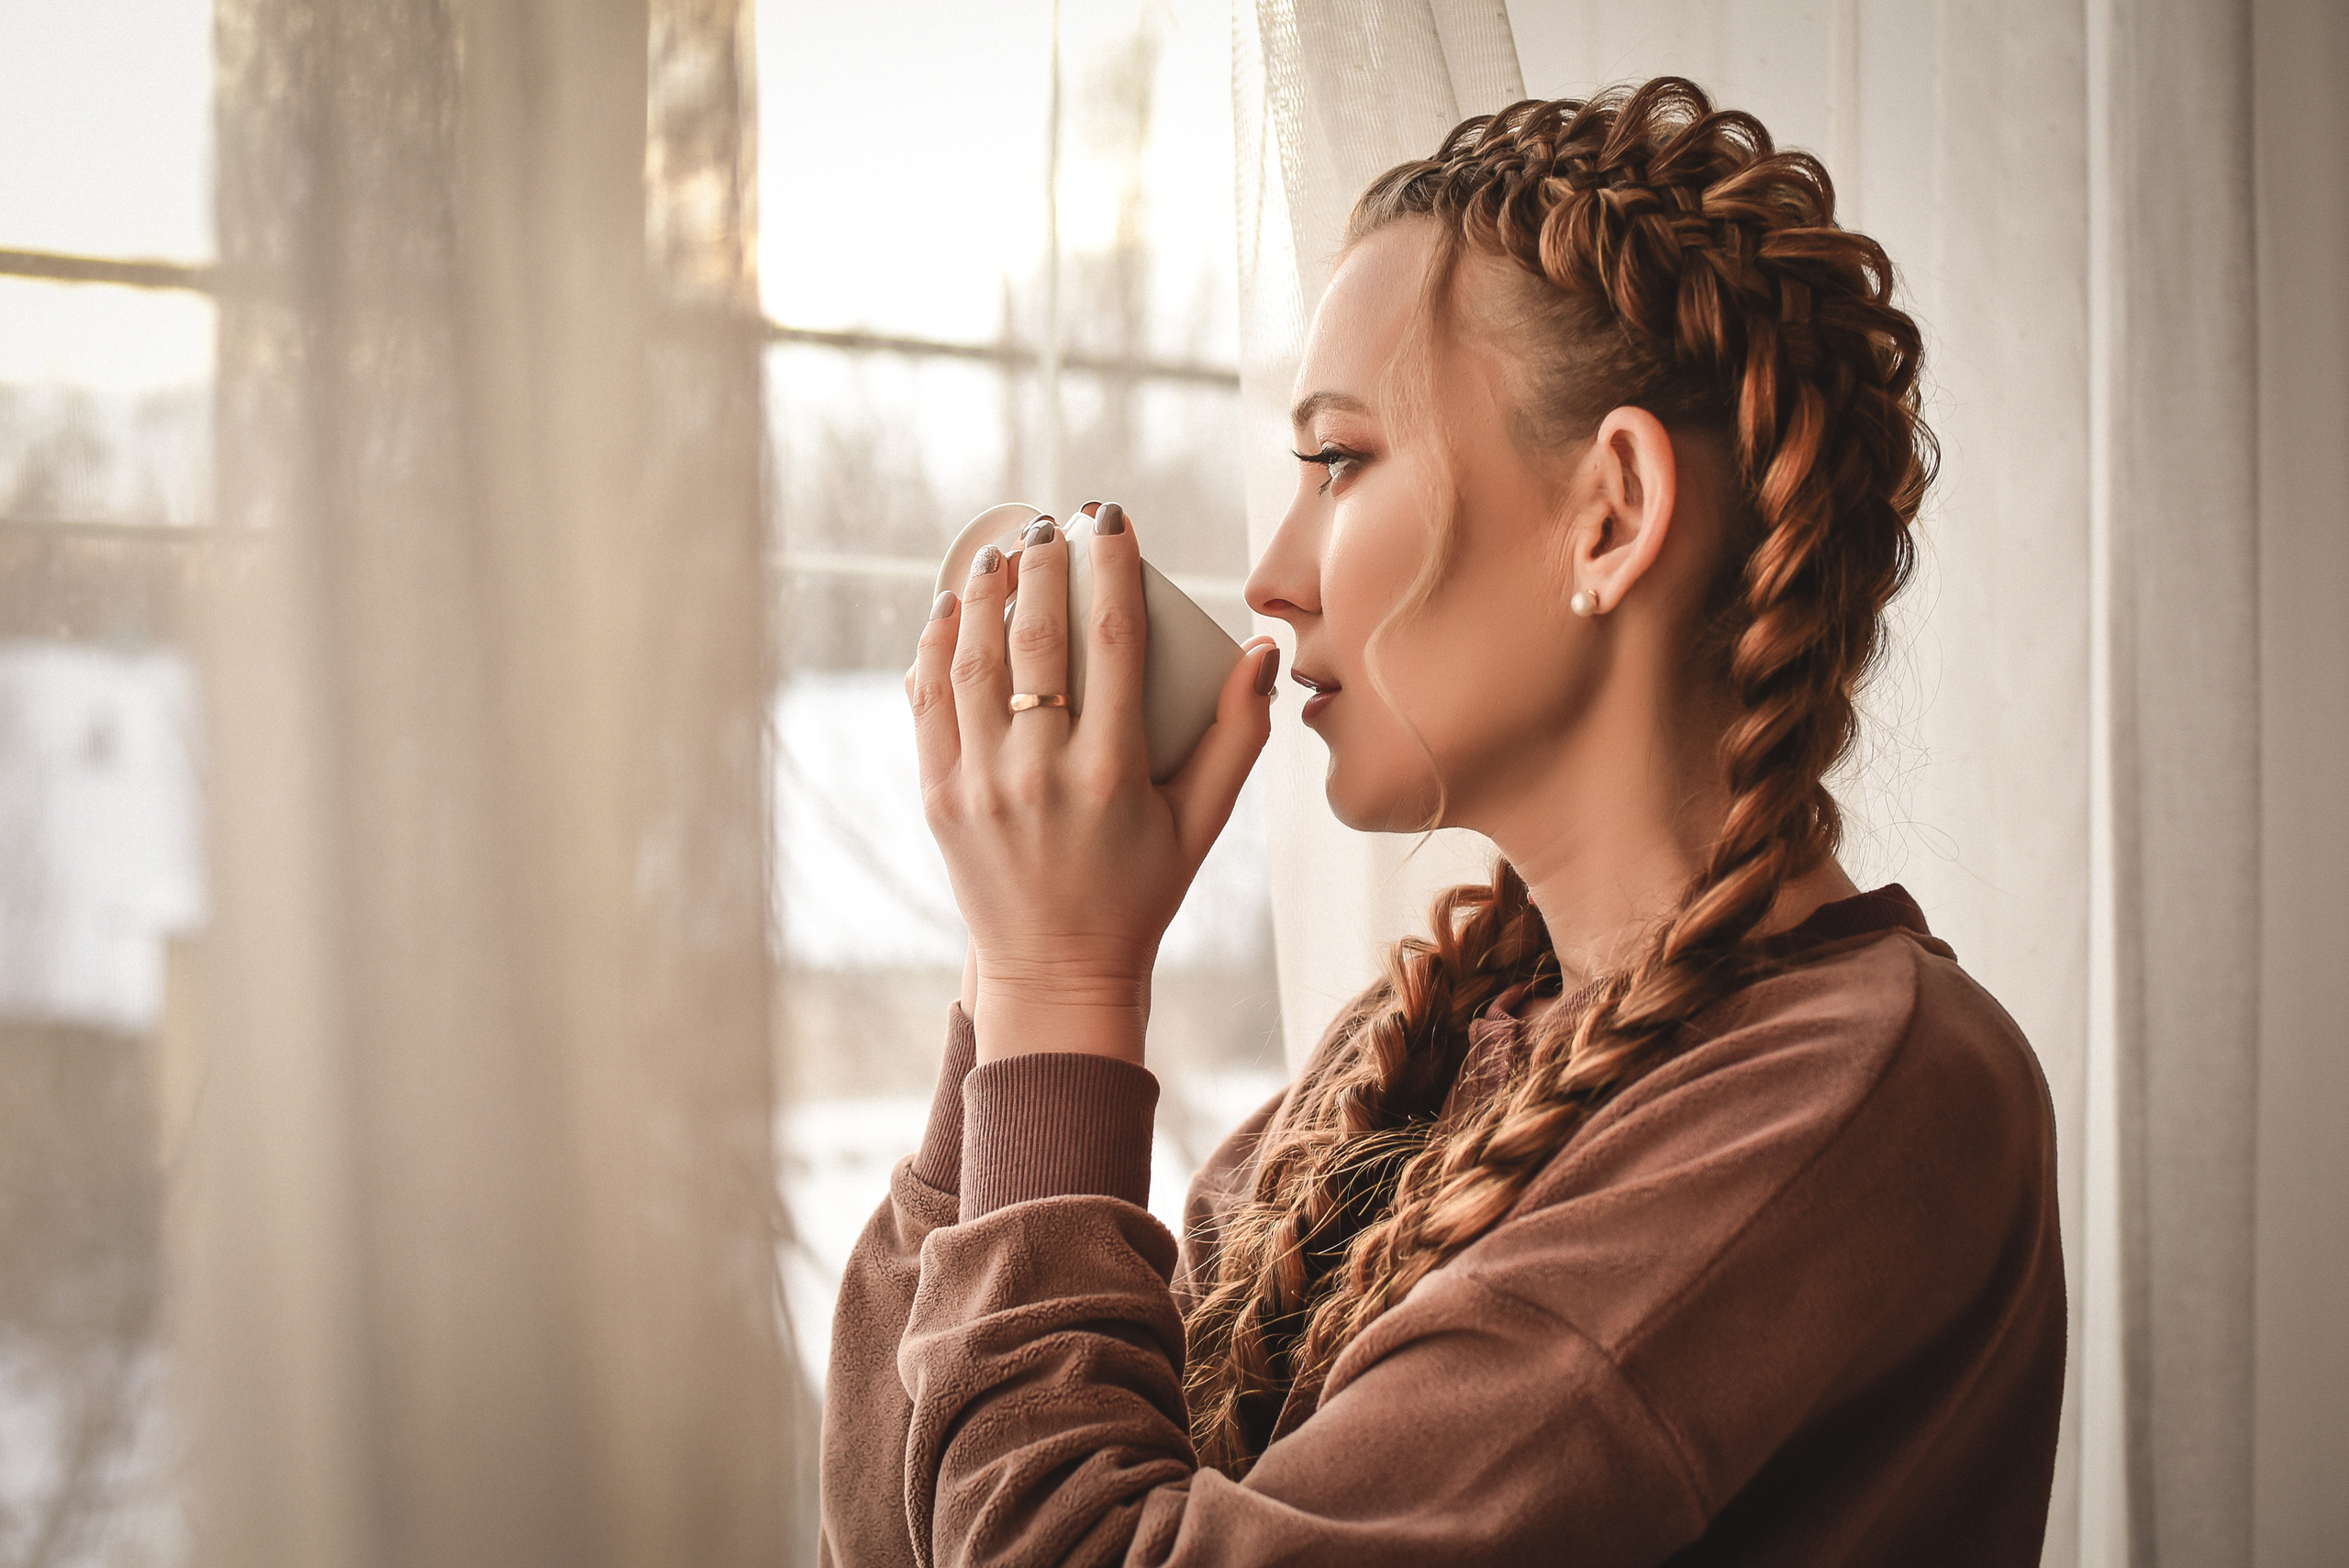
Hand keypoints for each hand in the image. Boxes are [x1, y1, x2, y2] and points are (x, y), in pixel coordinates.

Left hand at [909, 502, 1278, 1064]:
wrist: (1055, 973)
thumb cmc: (1139, 892)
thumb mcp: (1201, 823)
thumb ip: (1237, 736)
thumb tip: (1260, 651)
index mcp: (1112, 774)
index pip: (1114, 641)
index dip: (1112, 567)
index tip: (1110, 519)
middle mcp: (1040, 775)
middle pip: (1035, 639)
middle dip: (1041, 566)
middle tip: (1050, 527)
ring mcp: (980, 787)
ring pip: (971, 663)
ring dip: (983, 595)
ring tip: (1000, 553)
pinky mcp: (939, 798)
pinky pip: (928, 704)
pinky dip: (935, 649)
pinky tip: (950, 612)